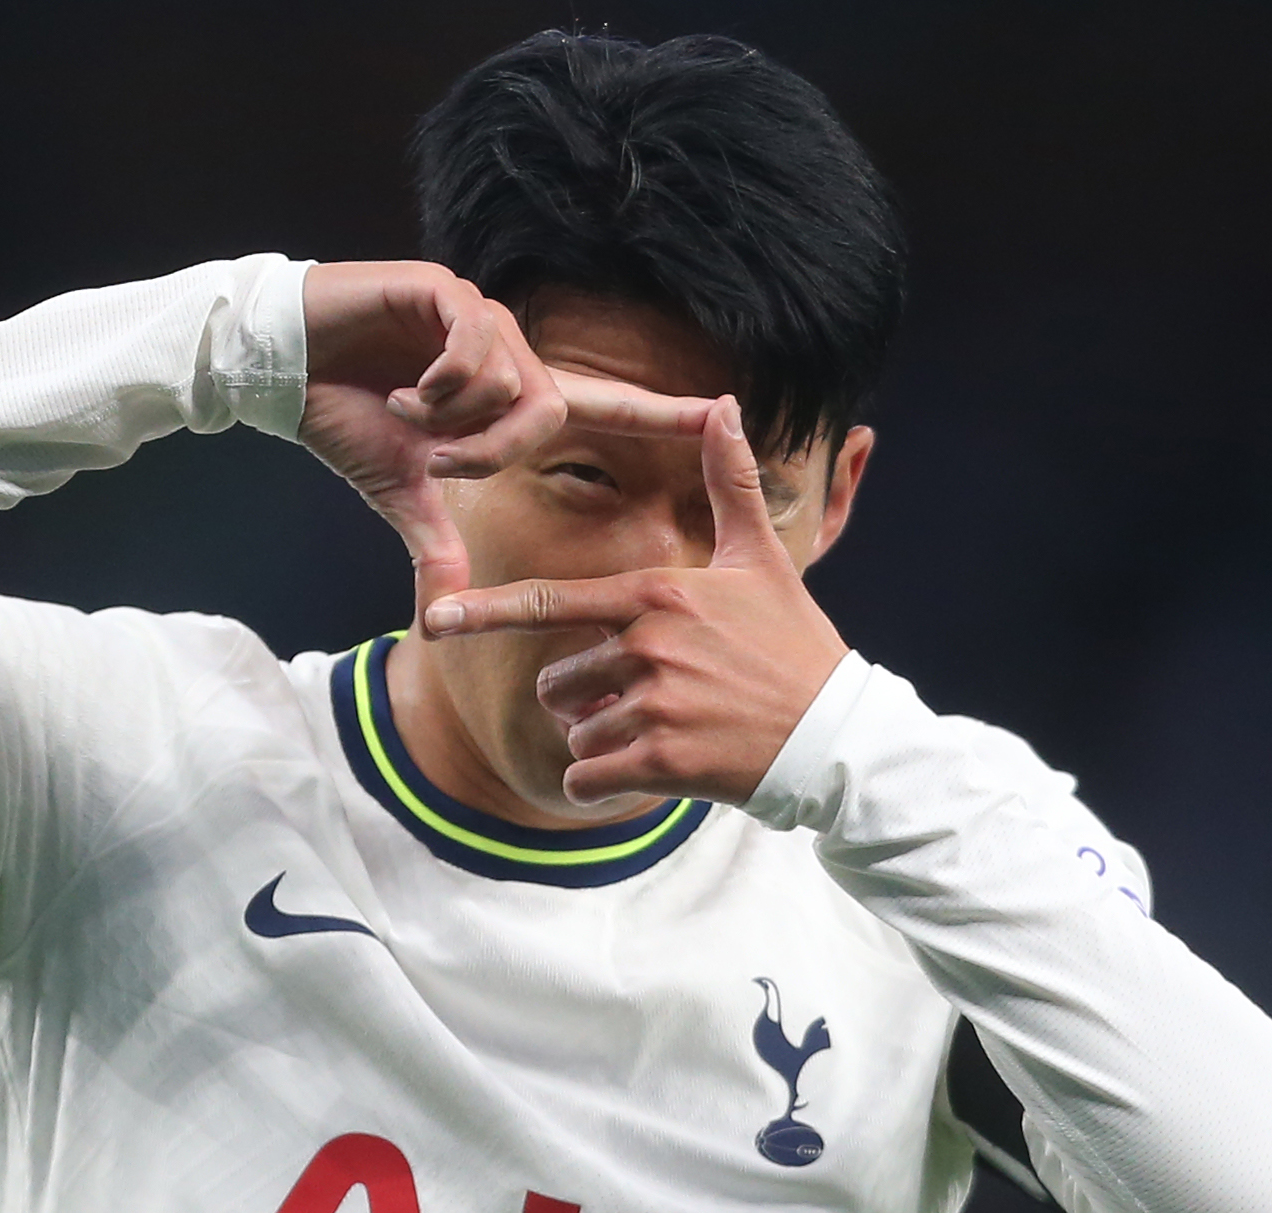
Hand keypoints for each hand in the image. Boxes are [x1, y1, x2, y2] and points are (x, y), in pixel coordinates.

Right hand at [295, 261, 717, 625]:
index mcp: (510, 394)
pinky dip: (439, 382)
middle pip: (550, 409)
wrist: (281, 367)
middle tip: (437, 457)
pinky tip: (401, 386)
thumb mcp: (400, 491)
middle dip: (492, 449)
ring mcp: (479, 318)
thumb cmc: (344, 419)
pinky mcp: (444, 291)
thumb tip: (446, 610)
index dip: (663, 412)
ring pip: (514, 381)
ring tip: (407, 411)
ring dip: (457, 416)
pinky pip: (475, 346)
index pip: (606, 404)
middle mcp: (509, 351)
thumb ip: (436, 541)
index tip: (723, 413)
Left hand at [421, 398, 850, 805]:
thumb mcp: (763, 559)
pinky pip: (588, 780)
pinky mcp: (663, 763)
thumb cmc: (796, 645)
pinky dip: (602, 786)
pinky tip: (647, 774)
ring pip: (576, 733)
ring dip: (603, 742)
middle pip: (557, 682)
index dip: (487, 611)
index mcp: (657, 595)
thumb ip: (730, 482)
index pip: (551, 601)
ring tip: (664, 733)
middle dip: (584, 699)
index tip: (436, 618)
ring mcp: (654, 705)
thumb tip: (725, 404)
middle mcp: (648, 646)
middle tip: (644, 702)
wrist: (836, 736)